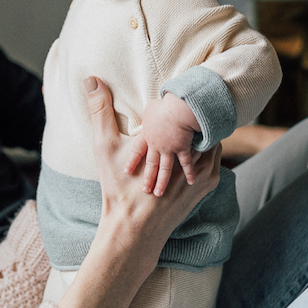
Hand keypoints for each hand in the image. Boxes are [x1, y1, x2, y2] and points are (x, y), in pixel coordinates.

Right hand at [55, 78, 220, 307]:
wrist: (134, 229)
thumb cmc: (118, 188)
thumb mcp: (104, 146)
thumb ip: (100, 110)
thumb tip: (91, 78)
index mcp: (172, 142)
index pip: (192, 110)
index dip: (192, 97)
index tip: (189, 86)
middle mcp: (193, 156)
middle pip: (208, 125)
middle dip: (202, 114)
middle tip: (199, 98)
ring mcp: (204, 173)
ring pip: (215, 143)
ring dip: (208, 133)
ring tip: (203, 120)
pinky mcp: (205, 187)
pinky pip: (216, 161)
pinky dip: (210, 152)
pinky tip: (201, 147)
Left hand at [124, 95, 201, 195]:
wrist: (178, 110)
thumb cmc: (163, 105)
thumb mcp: (150, 107)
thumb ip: (149, 114)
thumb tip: (148, 111)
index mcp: (147, 135)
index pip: (137, 150)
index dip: (132, 161)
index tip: (127, 172)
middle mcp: (156, 145)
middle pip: (150, 164)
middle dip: (147, 178)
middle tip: (145, 190)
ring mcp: (170, 149)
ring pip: (165, 169)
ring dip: (162, 182)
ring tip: (159, 193)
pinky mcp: (183, 149)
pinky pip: (186, 163)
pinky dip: (190, 172)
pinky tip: (191, 182)